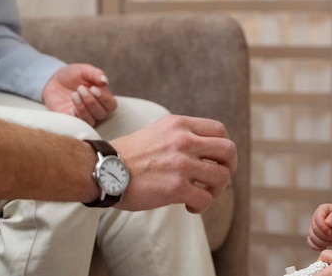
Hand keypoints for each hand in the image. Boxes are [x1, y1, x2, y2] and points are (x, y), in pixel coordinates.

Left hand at [42, 64, 116, 125]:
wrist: (53, 80)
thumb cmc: (72, 75)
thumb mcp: (84, 70)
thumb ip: (96, 74)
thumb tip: (105, 81)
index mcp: (102, 97)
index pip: (111, 105)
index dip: (104, 99)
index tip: (93, 88)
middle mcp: (95, 109)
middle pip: (102, 114)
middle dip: (91, 102)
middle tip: (80, 89)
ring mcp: (83, 115)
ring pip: (91, 121)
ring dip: (83, 109)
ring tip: (74, 95)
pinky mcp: (71, 120)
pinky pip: (77, 125)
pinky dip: (75, 117)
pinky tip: (70, 108)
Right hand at [110, 115, 237, 212]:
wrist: (102, 169)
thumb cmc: (130, 155)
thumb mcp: (159, 131)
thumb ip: (184, 134)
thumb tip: (209, 149)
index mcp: (180, 124)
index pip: (220, 130)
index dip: (224, 148)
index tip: (216, 160)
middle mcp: (183, 140)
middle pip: (229, 151)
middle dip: (229, 168)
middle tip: (216, 179)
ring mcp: (181, 163)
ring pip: (222, 177)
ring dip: (216, 190)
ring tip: (202, 194)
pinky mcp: (175, 187)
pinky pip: (205, 198)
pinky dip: (201, 205)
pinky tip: (189, 206)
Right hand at [308, 204, 331, 250]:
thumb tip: (327, 222)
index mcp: (321, 210)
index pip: (317, 219)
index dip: (323, 228)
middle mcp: (315, 218)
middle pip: (314, 230)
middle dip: (325, 236)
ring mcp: (313, 227)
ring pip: (312, 237)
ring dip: (322, 242)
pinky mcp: (314, 235)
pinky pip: (310, 242)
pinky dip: (316, 247)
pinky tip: (325, 247)